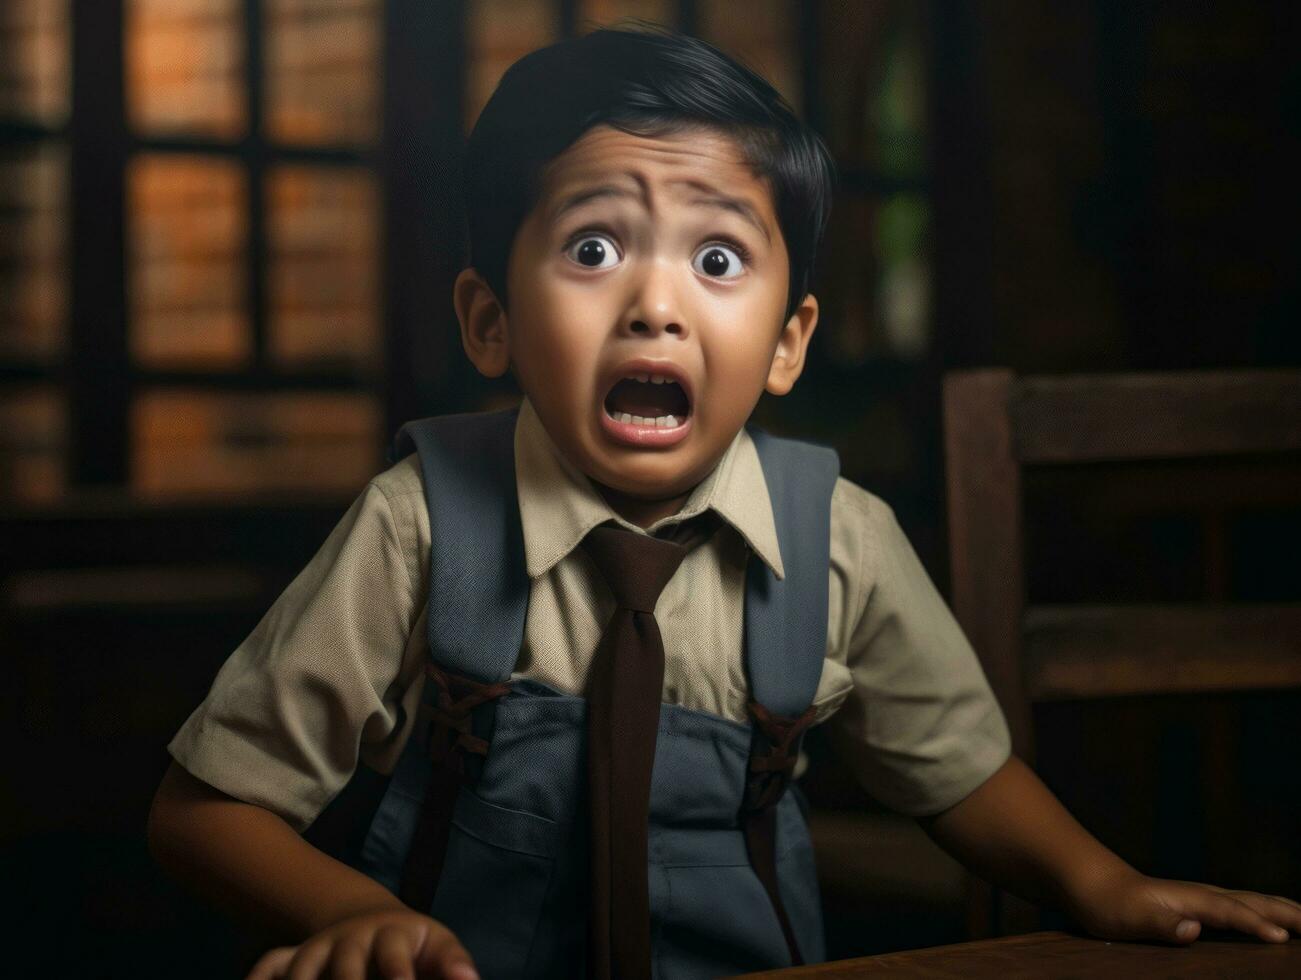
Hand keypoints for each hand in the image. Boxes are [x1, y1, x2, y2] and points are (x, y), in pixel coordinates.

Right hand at [245, 908, 477, 979]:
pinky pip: (267, 967)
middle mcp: (350, 939)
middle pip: (345, 964)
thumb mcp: (437, 948)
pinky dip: (259, 978)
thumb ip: (452, 964)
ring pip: (303, 967)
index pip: (393, 952)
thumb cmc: (414, 945)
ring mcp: (318, 949)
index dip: (397, 973)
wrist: (371, 923)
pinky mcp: (293, 961)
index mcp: (391, 934)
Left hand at [1073, 867, 1300, 944]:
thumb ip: (1161, 924)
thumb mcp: (1129, 918)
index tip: (1283, 940)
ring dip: (1284, 909)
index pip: (1232, 913)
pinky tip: (1274, 920)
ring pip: (1254, 901)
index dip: (1258, 926)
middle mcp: (1204, 895)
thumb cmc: (1110, 904)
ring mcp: (1204, 898)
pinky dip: (1267, 911)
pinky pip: (1244, 907)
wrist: (1092, 883)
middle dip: (1289, 914)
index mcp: (1192, 899)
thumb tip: (1193, 930)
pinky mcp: (1200, 905)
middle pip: (1255, 902)